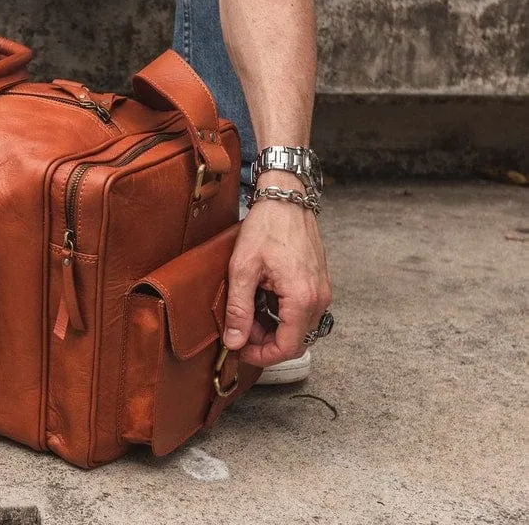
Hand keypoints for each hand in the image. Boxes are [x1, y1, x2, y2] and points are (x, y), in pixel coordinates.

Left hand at [225, 172, 330, 366]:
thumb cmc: (266, 228)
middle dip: (265, 342)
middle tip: (239, 329)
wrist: (286, 199)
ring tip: (247, 312)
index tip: (241, 351)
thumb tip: (234, 341)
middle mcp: (319, 299)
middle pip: (295, 340)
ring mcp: (322, 291)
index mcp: (302, 298)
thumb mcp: (242, 269)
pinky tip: (261, 300)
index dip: (262, 356)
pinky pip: (302, 312)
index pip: (288, 347)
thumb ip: (238, 309)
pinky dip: (281, 315)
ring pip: (299, 328)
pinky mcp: (318, 284)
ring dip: (272, 328)